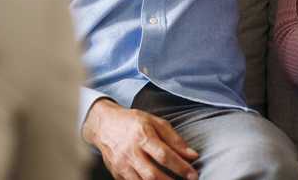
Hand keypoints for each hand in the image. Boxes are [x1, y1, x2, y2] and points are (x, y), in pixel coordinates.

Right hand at [82, 99, 198, 179]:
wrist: (104, 125)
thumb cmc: (132, 122)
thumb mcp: (155, 122)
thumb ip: (174, 139)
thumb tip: (192, 155)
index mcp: (142, 135)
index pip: (164, 155)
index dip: (180, 167)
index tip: (194, 174)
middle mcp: (131, 152)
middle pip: (153, 174)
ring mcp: (122, 165)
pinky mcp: (117, 174)